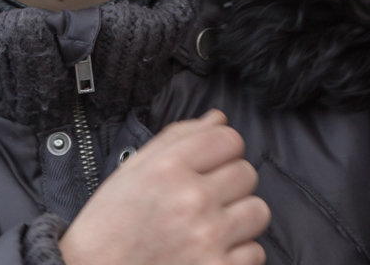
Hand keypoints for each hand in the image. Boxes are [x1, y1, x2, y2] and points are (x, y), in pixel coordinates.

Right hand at [59, 109, 269, 264]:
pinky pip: (256, 252)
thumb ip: (178, 137)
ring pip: (258, 211)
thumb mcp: (134, 169)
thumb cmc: (112, 223)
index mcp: (169, 167)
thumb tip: (219, 118)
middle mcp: (192, 199)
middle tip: (204, 200)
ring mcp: (208, 238)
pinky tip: (211, 253)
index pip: (230, 139)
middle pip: (247, 173)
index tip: (210, 165)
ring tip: (210, 226)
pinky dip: (238, 254)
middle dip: (230, 185)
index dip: (222, 151)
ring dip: (239, 219)